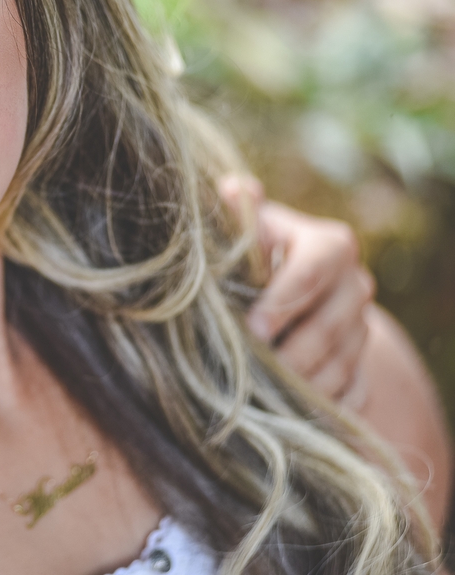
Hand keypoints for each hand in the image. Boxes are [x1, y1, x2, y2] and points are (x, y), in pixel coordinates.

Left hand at [219, 176, 373, 404]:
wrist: (287, 290)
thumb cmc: (254, 254)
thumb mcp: (247, 230)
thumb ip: (240, 212)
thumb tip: (234, 187)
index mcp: (331, 245)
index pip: (315, 269)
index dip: (285, 300)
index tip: (253, 327)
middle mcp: (356, 284)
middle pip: (331, 324)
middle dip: (292, 351)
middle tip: (254, 368)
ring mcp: (363, 327)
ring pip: (342, 363)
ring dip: (303, 383)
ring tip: (264, 394)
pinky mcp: (363, 366)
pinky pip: (352, 392)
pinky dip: (323, 406)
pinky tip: (291, 412)